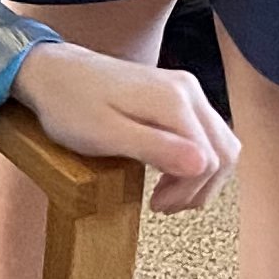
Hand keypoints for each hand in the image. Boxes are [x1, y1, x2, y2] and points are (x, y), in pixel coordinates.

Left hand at [6, 43, 236, 216]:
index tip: (157, 206)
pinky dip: (195, 160)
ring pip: (220, 143)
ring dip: (201, 176)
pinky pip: (205, 133)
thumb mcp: (106, 135)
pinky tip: (169, 172)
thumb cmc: (71, 104)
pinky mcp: (178, 94)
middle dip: (200, 188)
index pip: (210, 159)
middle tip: (164, 206)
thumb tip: (202, 164)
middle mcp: (188, 91)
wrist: (53, 72)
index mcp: (174, 101)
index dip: (189, 192)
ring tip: (167, 195)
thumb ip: (155, 148)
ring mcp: (185, 89)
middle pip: (225, 152)